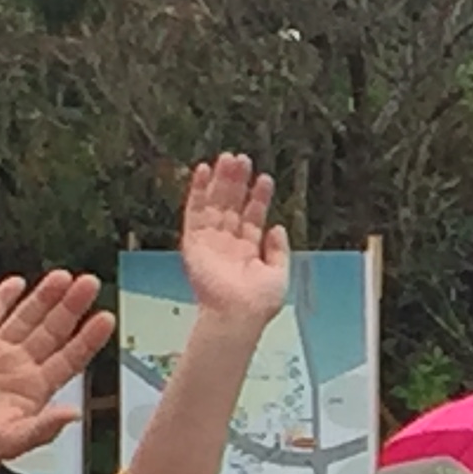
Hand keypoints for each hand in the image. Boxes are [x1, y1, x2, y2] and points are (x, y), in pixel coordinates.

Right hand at [0, 275, 112, 473]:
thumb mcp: (8, 442)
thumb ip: (41, 429)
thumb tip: (74, 415)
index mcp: (35, 389)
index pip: (69, 358)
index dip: (88, 338)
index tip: (106, 318)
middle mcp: (19, 367)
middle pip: (52, 331)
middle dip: (71, 307)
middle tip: (90, 282)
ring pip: (24, 319)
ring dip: (43, 298)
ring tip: (63, 276)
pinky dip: (1, 299)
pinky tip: (17, 283)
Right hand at [178, 155, 291, 329]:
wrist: (237, 315)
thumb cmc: (257, 304)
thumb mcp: (278, 274)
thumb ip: (279, 250)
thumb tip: (278, 227)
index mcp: (248, 250)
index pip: (253, 217)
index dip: (258, 197)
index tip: (264, 178)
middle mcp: (228, 242)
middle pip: (232, 205)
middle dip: (237, 182)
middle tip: (241, 159)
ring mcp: (210, 240)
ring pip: (215, 203)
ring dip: (221, 181)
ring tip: (228, 158)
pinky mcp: (193, 241)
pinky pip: (194, 211)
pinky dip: (197, 191)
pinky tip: (202, 171)